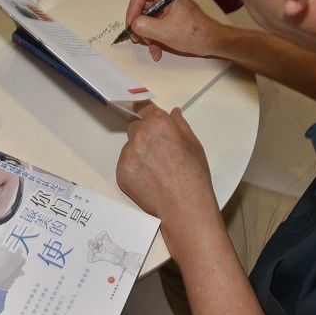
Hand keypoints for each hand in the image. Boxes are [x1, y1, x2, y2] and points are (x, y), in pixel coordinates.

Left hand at [118, 102, 218, 235]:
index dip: (145, 112)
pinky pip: (126, 165)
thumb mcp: (193, 144)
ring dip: (139, 153)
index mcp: (158, 123)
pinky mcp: (121, 172)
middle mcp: (139, 135)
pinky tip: (150, 180)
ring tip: (157, 170)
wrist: (185, 207)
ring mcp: (128, 154)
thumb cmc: (194, 175)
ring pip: (130, 147)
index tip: (146, 116)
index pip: (142, 107)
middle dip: (144, 134)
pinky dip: (135, 170)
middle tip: (159, 151)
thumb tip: (173, 112)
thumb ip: (180, 125)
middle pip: (135, 127)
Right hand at [125, 0, 224, 60]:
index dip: (133, 7)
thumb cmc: (196, 33)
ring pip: (146, 19)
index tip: (133, 23)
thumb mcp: (166, 31)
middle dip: (139, 25)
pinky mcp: (169, 19)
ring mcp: (167, 8)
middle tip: (138, 38)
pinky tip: (157, 50)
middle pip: (141, 6)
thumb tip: (134, 24)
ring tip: (152, 47)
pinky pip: (154, 26)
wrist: (211, 42)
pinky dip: (153, 38)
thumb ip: (145, 26)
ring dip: (146, 35)